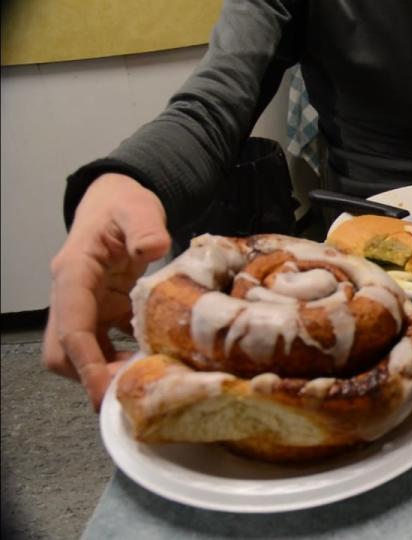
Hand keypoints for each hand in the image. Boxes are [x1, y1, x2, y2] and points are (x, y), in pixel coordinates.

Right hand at [43, 173, 169, 410]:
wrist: (118, 199)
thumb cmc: (124, 203)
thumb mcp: (137, 207)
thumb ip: (144, 226)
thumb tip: (153, 247)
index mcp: (73, 274)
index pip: (70, 328)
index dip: (86, 363)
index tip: (105, 392)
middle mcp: (72, 295)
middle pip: (63, 351)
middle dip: (90, 376)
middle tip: (133, 392)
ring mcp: (86, 306)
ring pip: (83, 352)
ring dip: (108, 371)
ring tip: (149, 381)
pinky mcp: (104, 311)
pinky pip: (107, 344)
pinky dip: (125, 357)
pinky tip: (157, 362)